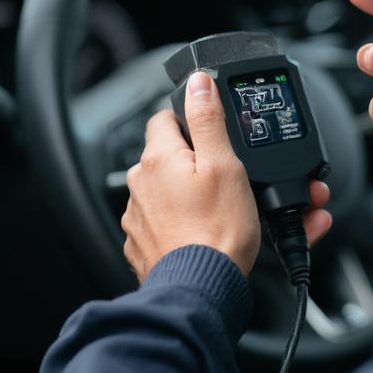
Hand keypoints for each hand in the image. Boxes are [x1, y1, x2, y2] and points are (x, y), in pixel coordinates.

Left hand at [123, 70, 331, 281]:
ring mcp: (139, 217)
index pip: (165, 118)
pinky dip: (189, 224)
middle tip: (233, 176)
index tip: (211, 131)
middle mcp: (140, 185)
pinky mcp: (145, 246)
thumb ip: (208, 119)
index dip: (191, 119)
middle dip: (200, 161)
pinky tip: (216, 232)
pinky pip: (168, 224)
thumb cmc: (216, 232)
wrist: (200, 290)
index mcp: (158, 159)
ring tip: (234, 210)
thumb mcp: (225, 164)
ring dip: (197, 195)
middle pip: (171, 156)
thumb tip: (198, 83)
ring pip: (171, 192)